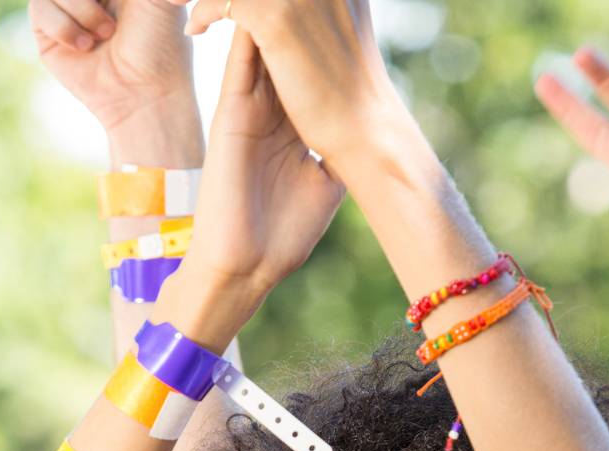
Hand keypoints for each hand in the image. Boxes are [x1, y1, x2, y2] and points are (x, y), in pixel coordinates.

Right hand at [29, 0, 195, 132]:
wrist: (146, 94)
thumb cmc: (160, 45)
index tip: (113, 3)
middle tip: (108, 6)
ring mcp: (64, 6)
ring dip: (83, 7)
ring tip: (106, 32)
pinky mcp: (47, 32)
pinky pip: (41, 8)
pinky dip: (66, 26)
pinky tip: (87, 46)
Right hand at [163, 28, 342, 326]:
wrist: (248, 266)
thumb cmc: (284, 236)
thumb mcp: (327, 185)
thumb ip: (342, 151)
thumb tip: (378, 136)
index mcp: (292, 119)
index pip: (307, 62)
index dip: (324, 33)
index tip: (347, 10)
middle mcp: (269, 104)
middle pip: (283, 39)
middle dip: (300, 13)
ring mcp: (248, 104)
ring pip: (260, 36)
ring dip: (274, 11)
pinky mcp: (231, 110)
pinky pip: (239, 53)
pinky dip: (250, 22)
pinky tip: (269, 5)